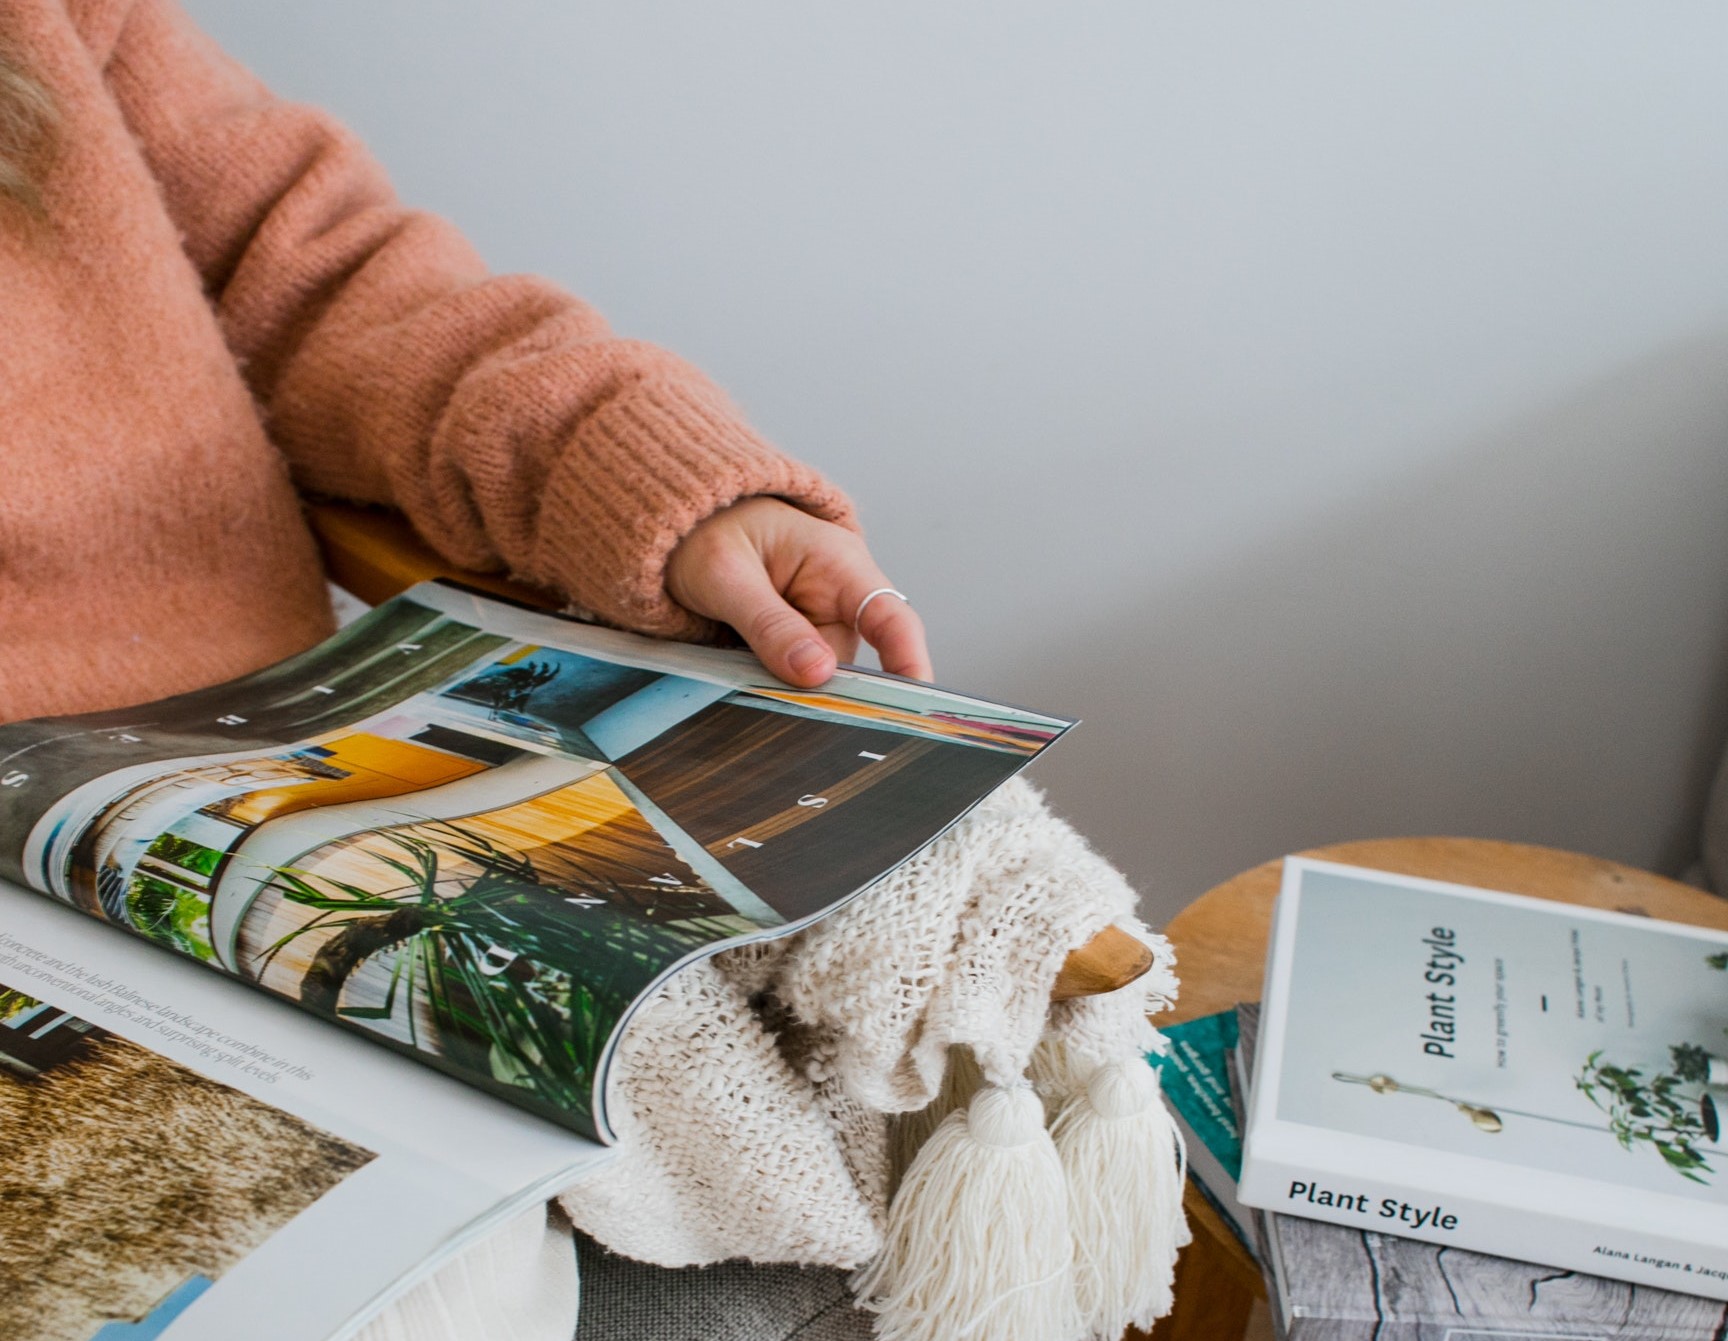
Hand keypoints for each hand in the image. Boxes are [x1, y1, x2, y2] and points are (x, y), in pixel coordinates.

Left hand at [666, 497, 931, 687]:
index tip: (911, 705)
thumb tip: (816, 672)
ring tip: (739, 672)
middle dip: (820, 692)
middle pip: (848, 666)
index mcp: (839, 565)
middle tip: (777, 704)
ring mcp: (818, 627)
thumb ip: (769, 624)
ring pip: (818, 681)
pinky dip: (772, 688)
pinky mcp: (796, 648)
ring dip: (786, 689)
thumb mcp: (727, 574)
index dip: (909, 662)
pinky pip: (794, 681)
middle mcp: (839, 601)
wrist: (684, 529)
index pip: (891, 619)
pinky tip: (743, 681)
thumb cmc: (709, 532)